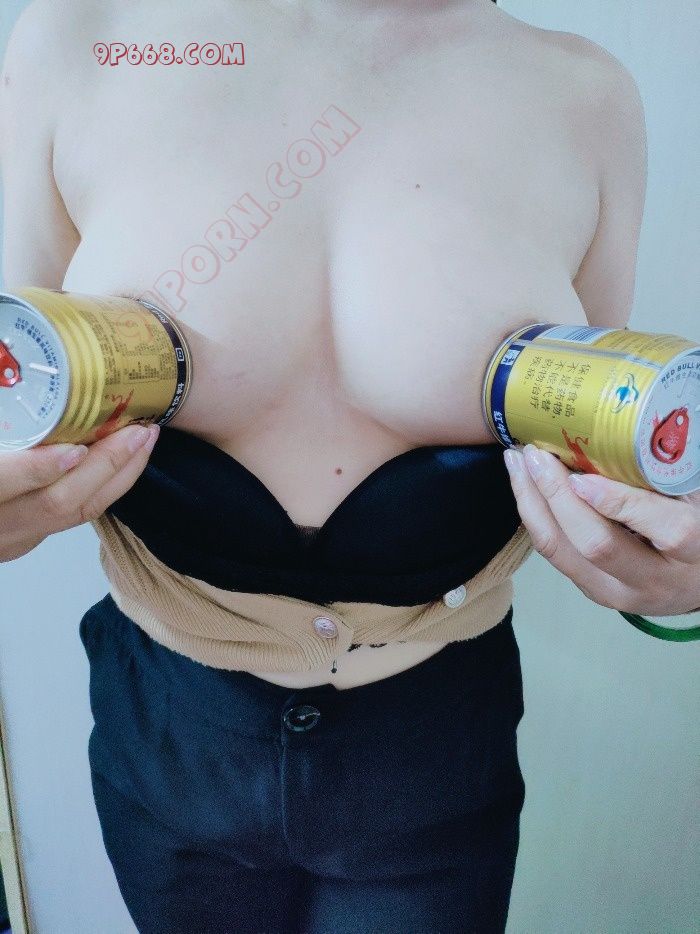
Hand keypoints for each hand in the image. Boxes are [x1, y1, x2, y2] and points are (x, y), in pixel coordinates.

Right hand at [0, 423, 158, 562]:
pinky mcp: (26, 540)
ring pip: (76, 513)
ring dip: (118, 475)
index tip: (74, 449)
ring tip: (144, 438)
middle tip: (137, 430)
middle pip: (58, 501)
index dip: (38, 469)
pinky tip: (126, 460)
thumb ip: (1, 408)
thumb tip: (8, 355)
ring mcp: (11, 538)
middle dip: (106, 466)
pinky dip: (106, 486)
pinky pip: (77, 516)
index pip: (3, 483)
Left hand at [504, 444, 699, 616]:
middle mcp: (654, 580)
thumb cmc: (699, 529)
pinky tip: (525, 485)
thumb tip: (634, 424)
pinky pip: (553, 552)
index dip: (623, 503)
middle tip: (537, 455)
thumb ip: (670, 472)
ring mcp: (617, 591)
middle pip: (596, 545)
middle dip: (557, 496)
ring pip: (561, 551)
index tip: (585, 476)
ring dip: (532, 503)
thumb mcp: (696, 500)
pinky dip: (533, 515)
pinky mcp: (592, 590)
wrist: (698, 583)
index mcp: (694, 552)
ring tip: (517, 462)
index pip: (667, 530)